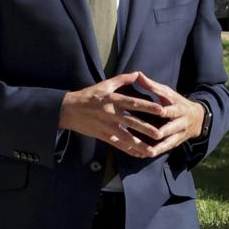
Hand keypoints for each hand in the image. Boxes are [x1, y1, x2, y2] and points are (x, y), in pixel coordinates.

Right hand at [58, 70, 173, 158]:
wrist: (68, 110)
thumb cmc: (87, 96)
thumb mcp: (104, 85)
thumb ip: (122, 79)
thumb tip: (137, 73)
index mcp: (113, 99)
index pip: (134, 103)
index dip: (148, 107)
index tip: (161, 110)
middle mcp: (111, 113)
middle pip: (132, 122)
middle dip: (146, 129)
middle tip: (160, 134)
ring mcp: (107, 126)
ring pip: (126, 137)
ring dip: (139, 144)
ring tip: (152, 151)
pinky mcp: (102, 135)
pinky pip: (117, 144)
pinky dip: (128, 150)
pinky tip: (138, 154)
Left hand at [122, 73, 206, 156]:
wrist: (198, 118)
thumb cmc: (177, 102)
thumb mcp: (167, 93)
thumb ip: (152, 86)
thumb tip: (137, 74)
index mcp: (178, 108)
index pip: (172, 109)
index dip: (166, 111)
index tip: (160, 111)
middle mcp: (180, 122)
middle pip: (173, 128)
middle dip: (165, 131)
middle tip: (156, 135)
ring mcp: (179, 134)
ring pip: (170, 142)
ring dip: (160, 147)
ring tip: (148, 152)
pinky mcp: (176, 143)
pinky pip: (166, 149)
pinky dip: (157, 152)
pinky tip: (145, 155)